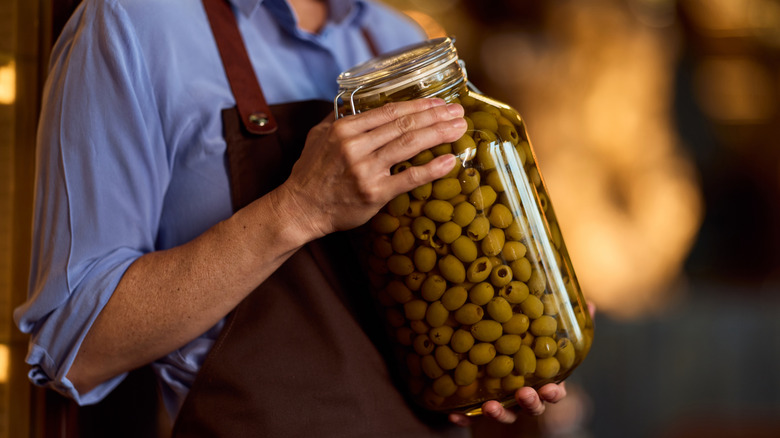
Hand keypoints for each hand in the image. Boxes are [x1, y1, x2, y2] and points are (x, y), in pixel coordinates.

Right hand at [278, 98, 466, 239]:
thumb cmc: (310, 173)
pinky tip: (450, 161)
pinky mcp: (374, 192)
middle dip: (436, 116)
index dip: (418, 105)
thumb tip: (352, 103)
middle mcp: (356, 146)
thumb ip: (337, 118)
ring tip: (460, 129)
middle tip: (459, 112)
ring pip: (409, 145)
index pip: (389, 111)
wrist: (301, 208)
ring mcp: (365, 169)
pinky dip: (431, 169)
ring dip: (439, 134)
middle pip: (404, 124)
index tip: (439, 102)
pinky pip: (409, 178)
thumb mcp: (318, 136)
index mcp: (345, 129)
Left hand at [449, 303, 595, 426]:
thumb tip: (589, 303)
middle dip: (530, 402)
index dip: (555, 391)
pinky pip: (471, 417)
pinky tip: (452, 415)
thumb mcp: (546, 339)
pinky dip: (463, 418)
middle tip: (524, 394)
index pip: (554, 389)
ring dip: (499, 412)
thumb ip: (564, 325)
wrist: (498, 376)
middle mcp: (525, 396)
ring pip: (505, 413)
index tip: (552, 388)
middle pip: (532, 405)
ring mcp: (505, 406)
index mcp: (543, 381)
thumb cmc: (529, 353)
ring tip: (490, 407)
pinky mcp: (480, 411)